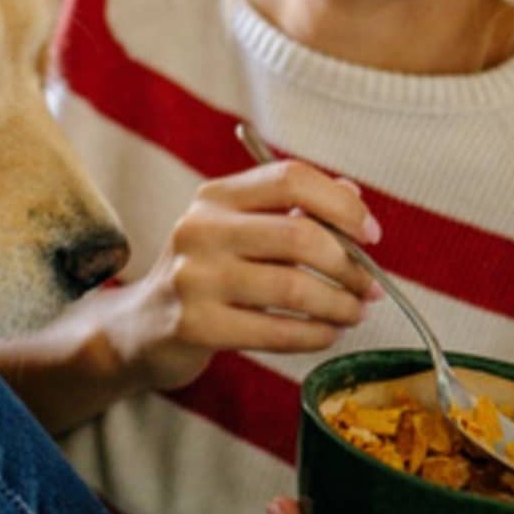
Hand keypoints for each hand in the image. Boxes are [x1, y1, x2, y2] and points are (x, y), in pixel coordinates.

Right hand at [106, 159, 379, 392]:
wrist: (142, 328)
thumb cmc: (205, 275)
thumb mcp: (238, 232)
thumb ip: (292, 211)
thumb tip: (353, 195)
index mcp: (214, 197)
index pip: (290, 178)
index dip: (342, 204)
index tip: (370, 234)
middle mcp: (200, 229)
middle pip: (299, 235)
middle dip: (350, 265)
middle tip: (371, 287)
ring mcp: (194, 278)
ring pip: (294, 287)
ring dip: (339, 305)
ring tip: (354, 313)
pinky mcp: (196, 325)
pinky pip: (277, 332)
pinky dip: (315, 335)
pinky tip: (326, 334)